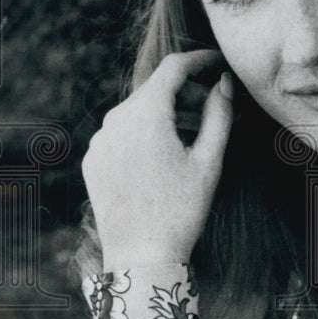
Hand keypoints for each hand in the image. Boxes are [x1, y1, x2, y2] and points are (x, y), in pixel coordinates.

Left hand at [82, 50, 233, 270]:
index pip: (174, 67)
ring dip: (166, 114)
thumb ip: (219, 114)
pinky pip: (121, 134)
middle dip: (186, 92)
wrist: (141, 258)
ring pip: (137, 112)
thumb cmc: (181, 210)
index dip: (200, 59)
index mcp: (146, 113)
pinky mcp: (93, 160)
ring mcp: (100, 140)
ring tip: (194, 136)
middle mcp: (115, 119)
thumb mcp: (209, 161)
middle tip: (215, 105)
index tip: (219, 62)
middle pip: (155, 90)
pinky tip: (165, 157)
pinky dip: (145, 134)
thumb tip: (224, 82)